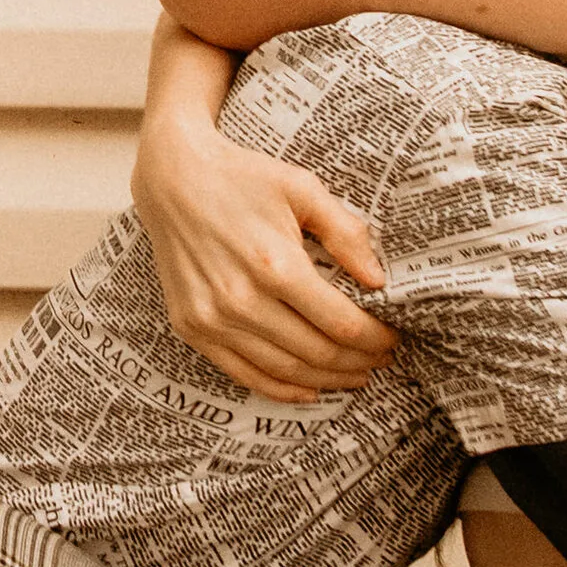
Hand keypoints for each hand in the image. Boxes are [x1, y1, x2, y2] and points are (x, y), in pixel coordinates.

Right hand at [131, 121, 397, 403]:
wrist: (173, 179)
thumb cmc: (243, 177)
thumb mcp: (302, 189)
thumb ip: (345, 232)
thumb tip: (379, 280)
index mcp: (276, 264)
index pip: (342, 323)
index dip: (376, 338)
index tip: (393, 337)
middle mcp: (241, 300)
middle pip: (318, 353)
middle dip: (360, 361)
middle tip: (382, 358)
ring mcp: (212, 319)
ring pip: (285, 370)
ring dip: (328, 379)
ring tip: (356, 374)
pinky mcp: (192, 328)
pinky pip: (243, 374)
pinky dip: (282, 389)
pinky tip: (310, 388)